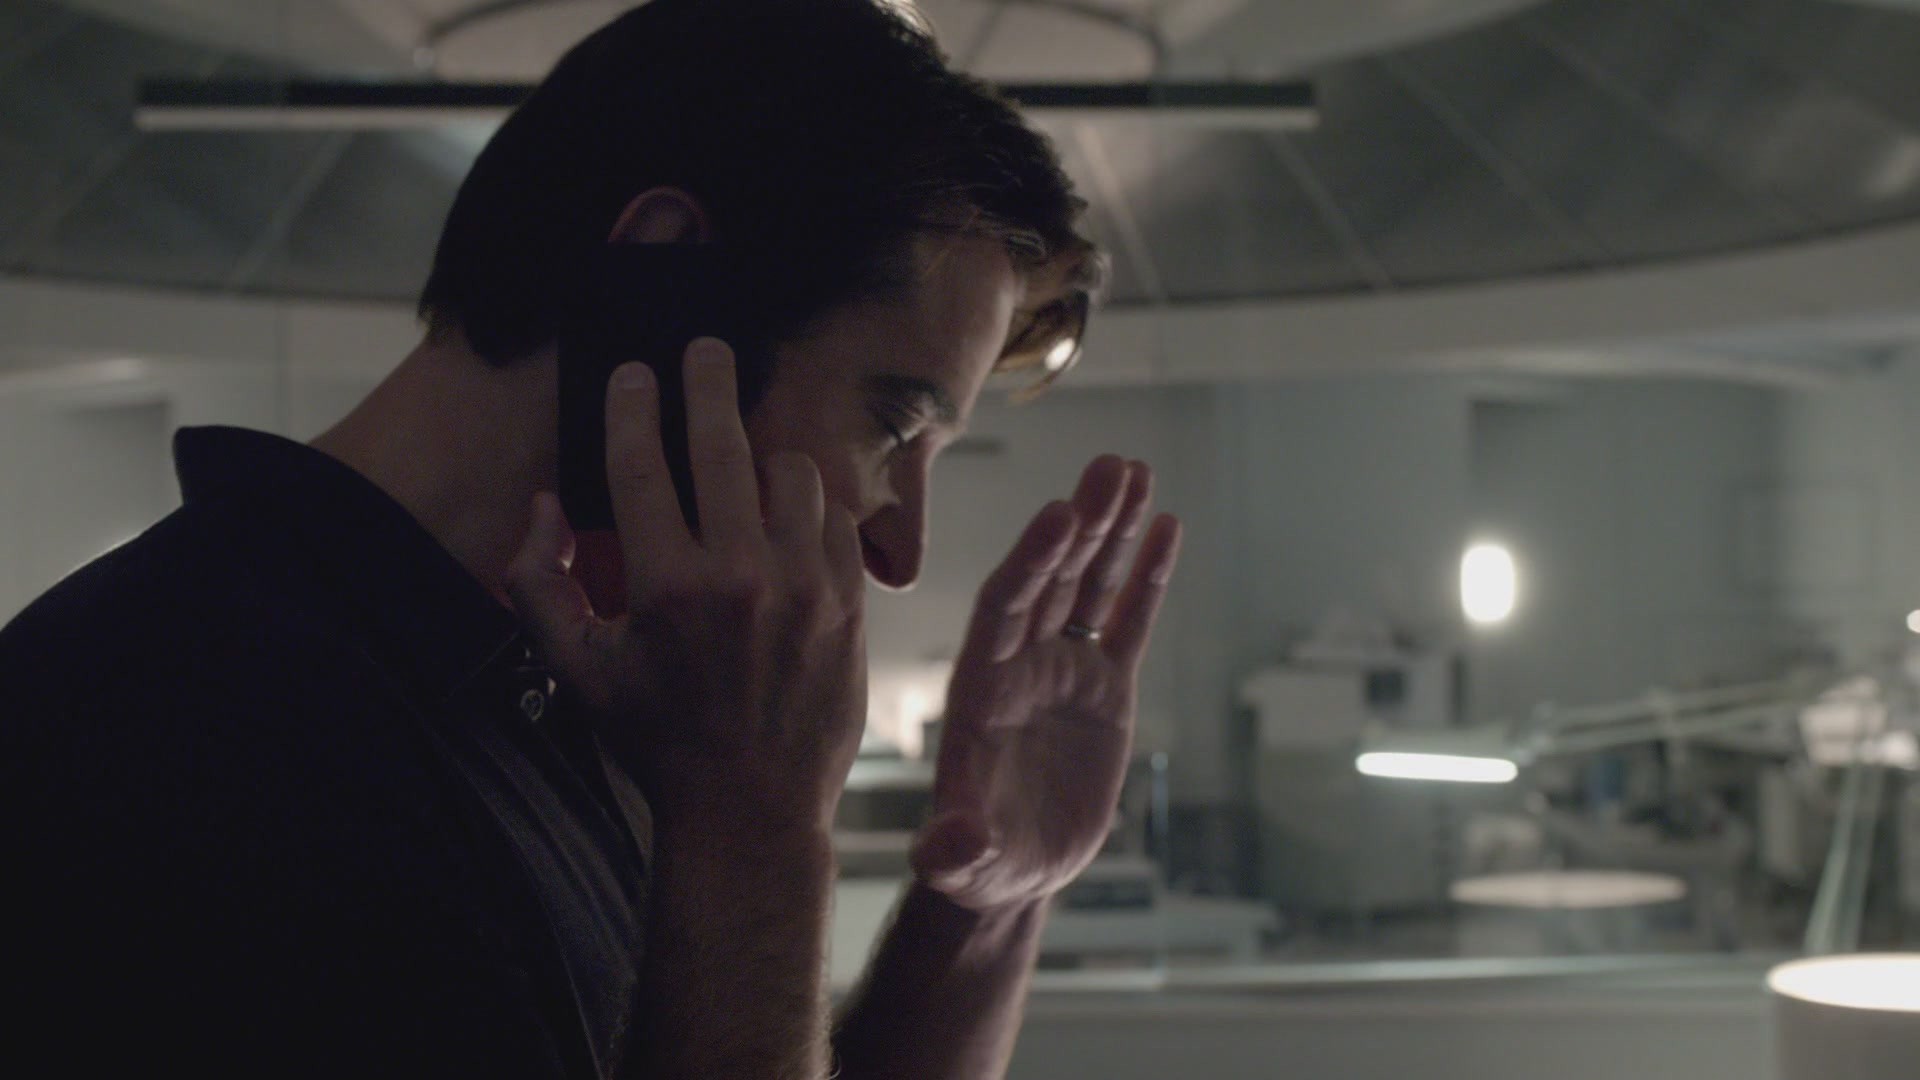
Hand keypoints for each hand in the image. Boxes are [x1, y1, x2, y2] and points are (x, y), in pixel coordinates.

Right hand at [504, 339, 866, 832]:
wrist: (751, 810)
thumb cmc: (658, 739)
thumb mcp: (578, 672)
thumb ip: (540, 585)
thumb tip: (543, 507)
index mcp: (666, 586)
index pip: (641, 466)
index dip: (633, 407)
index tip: (634, 371)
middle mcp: (741, 575)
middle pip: (722, 445)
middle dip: (707, 384)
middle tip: (705, 350)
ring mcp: (806, 587)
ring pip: (792, 476)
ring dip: (764, 459)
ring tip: (747, 464)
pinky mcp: (850, 605)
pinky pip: (836, 522)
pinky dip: (811, 510)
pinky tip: (790, 520)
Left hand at [912, 456, 1180, 911]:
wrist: (1010, 869)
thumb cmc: (977, 861)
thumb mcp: (961, 860)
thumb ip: (952, 848)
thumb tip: (947, 847)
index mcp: (979, 686)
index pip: (1003, 610)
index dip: (1030, 562)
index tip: (1058, 514)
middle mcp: (1019, 663)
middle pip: (1050, 579)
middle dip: (1080, 524)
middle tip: (1111, 467)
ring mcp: (1063, 670)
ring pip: (1088, 586)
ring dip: (1112, 530)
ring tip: (1137, 471)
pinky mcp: (1105, 689)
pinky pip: (1127, 622)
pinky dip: (1146, 576)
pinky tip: (1166, 526)